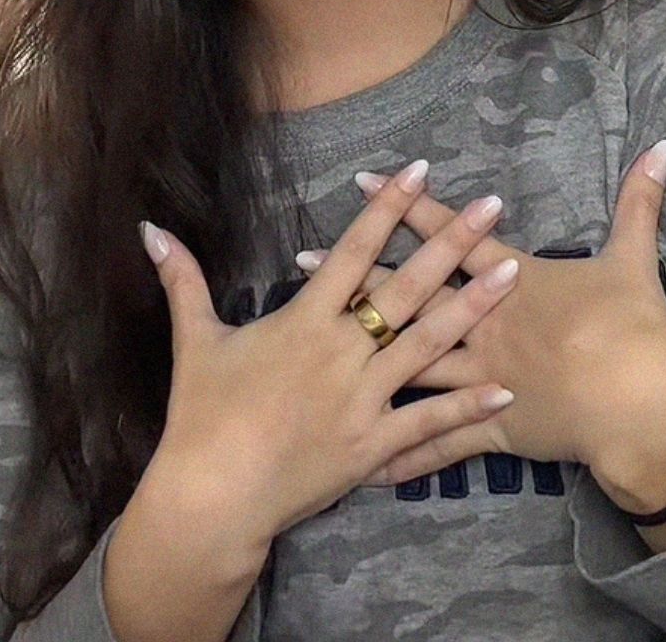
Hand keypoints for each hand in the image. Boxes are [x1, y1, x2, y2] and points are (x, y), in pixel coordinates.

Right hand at [134, 159, 521, 547]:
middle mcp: (341, 353)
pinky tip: (507, 389)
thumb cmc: (201, 417)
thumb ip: (183, 281)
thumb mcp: (195, 341)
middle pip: (408, 288)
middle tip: (492, 207)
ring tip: (514, 273)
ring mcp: (362, 400)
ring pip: (430, 344)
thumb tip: (150, 228)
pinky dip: (468, 407)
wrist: (212, 495)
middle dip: (452, 242)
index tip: (418, 170)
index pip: (354, 251)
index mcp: (303, 321)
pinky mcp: (373, 446)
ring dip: (475, 308)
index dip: (388, 209)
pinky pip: (428, 422)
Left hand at [320, 143, 665, 518]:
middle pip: (409, 297)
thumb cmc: (637, 330)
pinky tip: (362, 461)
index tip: (360, 180)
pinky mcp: (491, 424)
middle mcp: (485, 325)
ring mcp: (482, 376)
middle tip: (302, 257)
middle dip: (354, 277)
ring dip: (357, 353)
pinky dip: (402, 453)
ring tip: (311, 346)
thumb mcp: (635, 260)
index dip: (405, 207)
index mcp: (514, 282)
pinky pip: (439, 441)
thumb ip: (640, 202)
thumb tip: (662, 145)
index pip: (450, 237)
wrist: (642, 405)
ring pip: (407, 362)